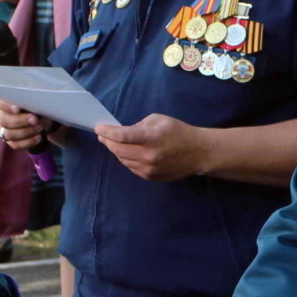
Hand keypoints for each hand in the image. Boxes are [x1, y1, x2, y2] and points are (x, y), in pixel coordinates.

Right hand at [0, 98, 66, 151]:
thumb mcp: (36, 98)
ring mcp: (3, 128)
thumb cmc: (36, 103)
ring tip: (40, 127)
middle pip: (3, 120)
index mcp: (2, 100)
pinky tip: (38, 137)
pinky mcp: (9, 140)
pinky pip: (15, 144)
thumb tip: (33, 107)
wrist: (42, 118)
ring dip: (26, 132)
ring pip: (8, 134)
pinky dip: (28, 141)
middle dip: (20, 121)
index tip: (18, 108)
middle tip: (35, 119)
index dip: (5, 106)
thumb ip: (31, 100)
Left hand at [96, 114, 210, 181]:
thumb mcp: (159, 120)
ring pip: (122, 159)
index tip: (98, 128)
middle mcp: (148, 155)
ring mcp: (149, 168)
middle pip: (118, 150)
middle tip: (103, 135)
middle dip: (108, 141)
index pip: (122, 136)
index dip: (107, 132)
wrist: (198, 153)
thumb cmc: (178, 132)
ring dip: (116, 150)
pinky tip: (127, 152)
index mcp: (151, 138)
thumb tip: (122, 133)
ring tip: (114, 142)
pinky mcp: (150, 176)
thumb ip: (138, 126)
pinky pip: (131, 167)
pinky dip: (125, 159)